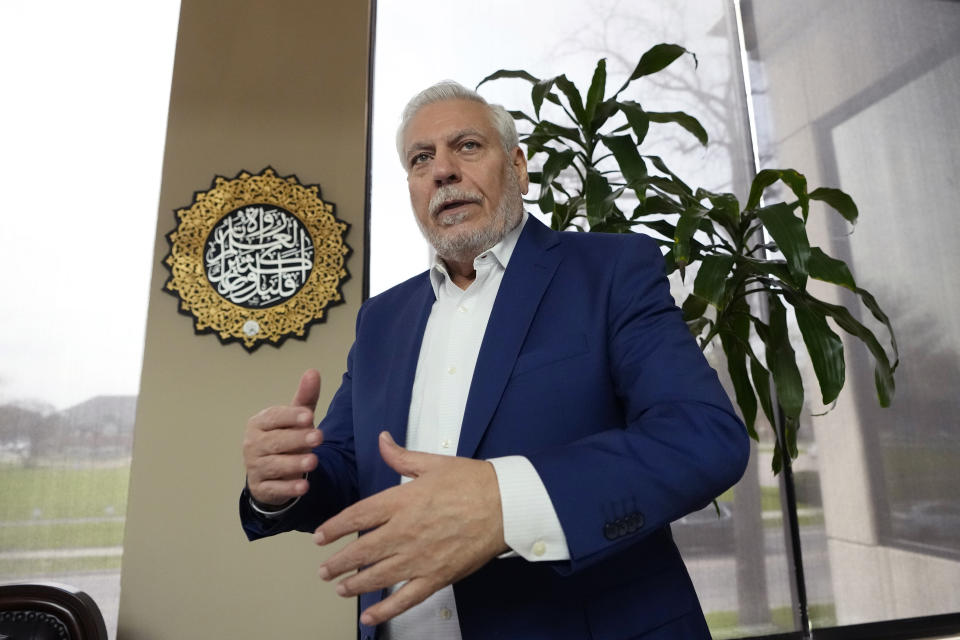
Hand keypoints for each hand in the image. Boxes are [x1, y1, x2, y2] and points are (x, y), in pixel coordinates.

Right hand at [243, 369, 322, 505]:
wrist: (269, 472)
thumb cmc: (285, 437)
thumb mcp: (295, 418)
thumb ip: (304, 398)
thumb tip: (313, 372)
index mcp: (259, 423)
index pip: (274, 418)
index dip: (291, 417)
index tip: (310, 416)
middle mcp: (253, 444)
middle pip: (275, 441)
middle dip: (297, 439)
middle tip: (318, 437)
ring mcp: (255, 467)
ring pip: (274, 465)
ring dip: (294, 464)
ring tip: (313, 461)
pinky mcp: (261, 487)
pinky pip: (274, 488)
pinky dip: (288, 488)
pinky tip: (304, 487)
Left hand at [314, 432, 507, 625]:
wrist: (506, 505)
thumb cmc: (473, 481)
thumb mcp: (433, 462)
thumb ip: (401, 456)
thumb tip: (382, 439)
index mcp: (402, 501)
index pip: (357, 516)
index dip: (334, 528)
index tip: (320, 536)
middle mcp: (404, 531)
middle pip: (361, 551)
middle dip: (338, 562)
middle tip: (324, 569)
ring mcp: (420, 557)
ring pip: (377, 576)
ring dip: (353, 585)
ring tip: (339, 588)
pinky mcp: (437, 576)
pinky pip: (406, 598)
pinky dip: (385, 609)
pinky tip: (370, 616)